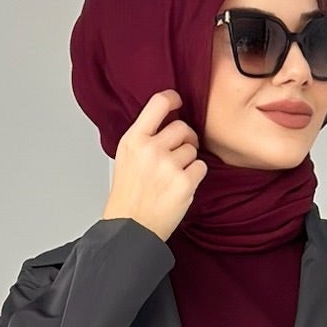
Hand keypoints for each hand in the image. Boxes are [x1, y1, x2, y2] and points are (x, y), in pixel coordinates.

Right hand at [100, 89, 206, 241]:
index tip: (178, 101)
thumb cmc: (129, 195)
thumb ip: (144, 137)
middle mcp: (151, 149)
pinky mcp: (184, 183)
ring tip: (173, 177)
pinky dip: (195, 177)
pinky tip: (180, 186)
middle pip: (182, 128)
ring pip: (192, 150)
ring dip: (188, 161)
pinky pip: (201, 168)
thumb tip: (167, 119)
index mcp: (134, 139)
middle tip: (180, 152)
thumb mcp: (126, 157)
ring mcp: (168, 166)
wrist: (130, 228)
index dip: (173, 98)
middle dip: (185, 139)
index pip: (158, 103)